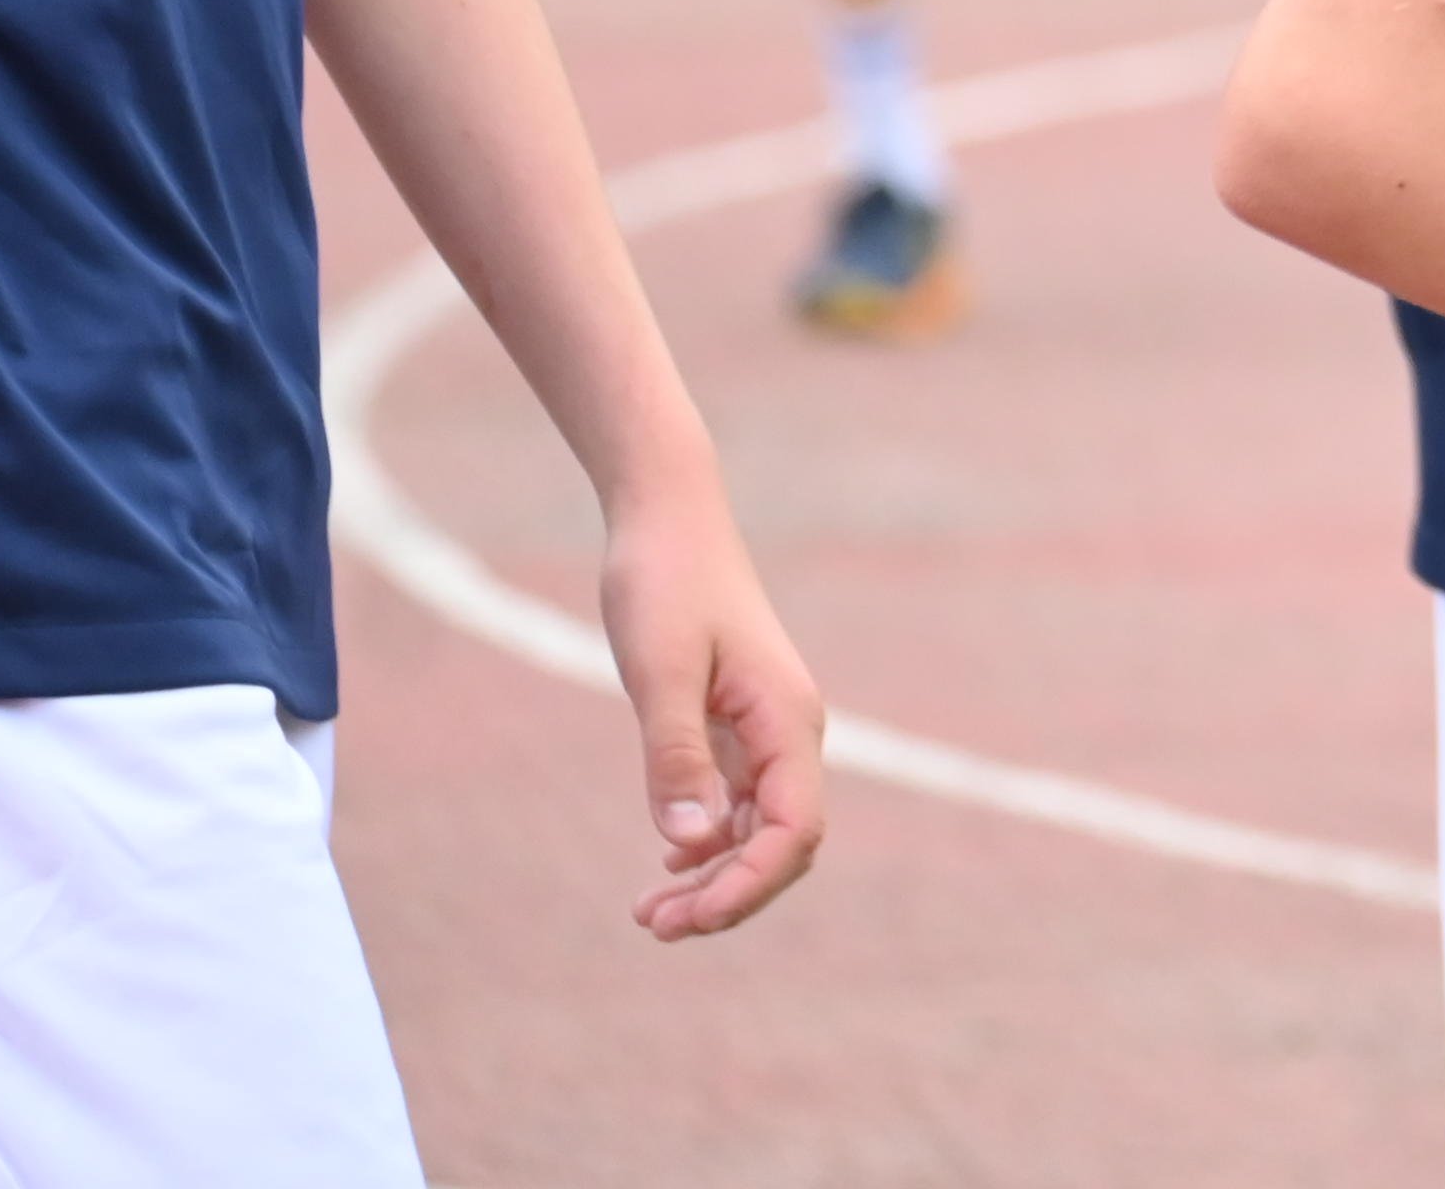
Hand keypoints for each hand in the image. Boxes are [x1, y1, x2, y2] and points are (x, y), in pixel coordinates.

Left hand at [599, 488, 829, 938]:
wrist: (667, 517)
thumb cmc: (664, 583)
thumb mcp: (658, 670)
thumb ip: (674, 755)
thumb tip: (692, 844)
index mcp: (788, 720)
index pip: (794, 830)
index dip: (750, 885)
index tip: (691, 919)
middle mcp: (789, 732)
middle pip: (783, 843)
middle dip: (729, 895)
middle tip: (654, 926)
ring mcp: (766, 730)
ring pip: (760, 830)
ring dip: (715, 878)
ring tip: (650, 913)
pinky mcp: (737, 723)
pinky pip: (738, 804)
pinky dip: (709, 844)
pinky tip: (668, 861)